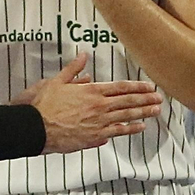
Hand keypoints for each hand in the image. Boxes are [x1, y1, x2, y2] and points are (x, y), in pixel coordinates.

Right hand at [20, 52, 163, 152]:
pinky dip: (130, 130)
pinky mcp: (94, 137)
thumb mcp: (56, 81)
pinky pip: (117, 132)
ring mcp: (98, 123)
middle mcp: (99, 106)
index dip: (137, 87)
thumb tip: (83, 57)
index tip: (149, 86)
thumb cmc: (43, 105)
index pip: (120, 87)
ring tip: (156, 110)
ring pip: (126, 117)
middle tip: (160, 98)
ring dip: (143, 113)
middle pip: (128, 102)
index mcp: (91, 91)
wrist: (35, 128)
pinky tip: (140, 127)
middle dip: (146, 99)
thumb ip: (73, 70)